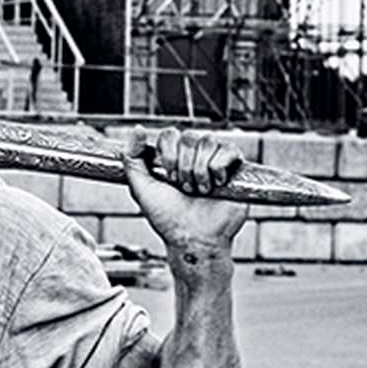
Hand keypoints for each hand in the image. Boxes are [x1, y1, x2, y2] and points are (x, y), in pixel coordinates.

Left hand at [123, 127, 247, 248]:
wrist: (194, 237)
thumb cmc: (168, 217)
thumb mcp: (140, 187)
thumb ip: (132, 158)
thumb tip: (137, 130)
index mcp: (172, 159)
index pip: (170, 135)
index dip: (168, 155)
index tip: (168, 178)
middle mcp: (193, 157)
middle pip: (189, 136)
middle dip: (183, 166)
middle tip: (184, 187)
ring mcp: (214, 161)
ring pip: (208, 141)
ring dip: (199, 171)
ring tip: (199, 190)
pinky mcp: (234, 167)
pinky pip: (228, 150)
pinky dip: (219, 169)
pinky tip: (217, 185)